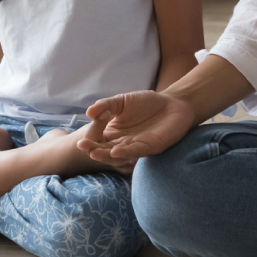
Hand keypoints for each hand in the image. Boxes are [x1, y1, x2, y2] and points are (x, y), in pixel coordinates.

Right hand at [77, 90, 195, 165]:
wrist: (174, 103)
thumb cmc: (147, 103)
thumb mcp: (122, 101)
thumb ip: (106, 105)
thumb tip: (89, 111)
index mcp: (113, 133)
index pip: (97, 138)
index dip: (90, 136)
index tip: (87, 128)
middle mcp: (122, 143)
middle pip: (104, 150)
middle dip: (92, 149)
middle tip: (82, 145)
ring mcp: (136, 147)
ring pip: (117, 155)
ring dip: (105, 155)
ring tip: (94, 151)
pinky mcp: (150, 147)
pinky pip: (135, 152)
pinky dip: (125, 153)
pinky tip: (115, 151)